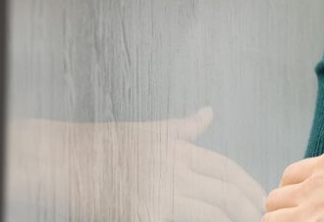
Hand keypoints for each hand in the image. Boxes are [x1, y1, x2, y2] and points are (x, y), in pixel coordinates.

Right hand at [6, 107, 266, 220]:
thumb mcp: (149, 131)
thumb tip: (208, 113)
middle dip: (246, 207)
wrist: (63, 160)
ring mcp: (160, 193)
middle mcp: (174, 169)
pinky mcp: (144, 213)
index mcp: (178, 149)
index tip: (260, 198)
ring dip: (229, 219)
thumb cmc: (106, 146)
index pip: (225, 169)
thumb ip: (183, 128)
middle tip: (260, 217)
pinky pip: (183, 221)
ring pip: (209, 211)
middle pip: (224, 192)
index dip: (247, 185)